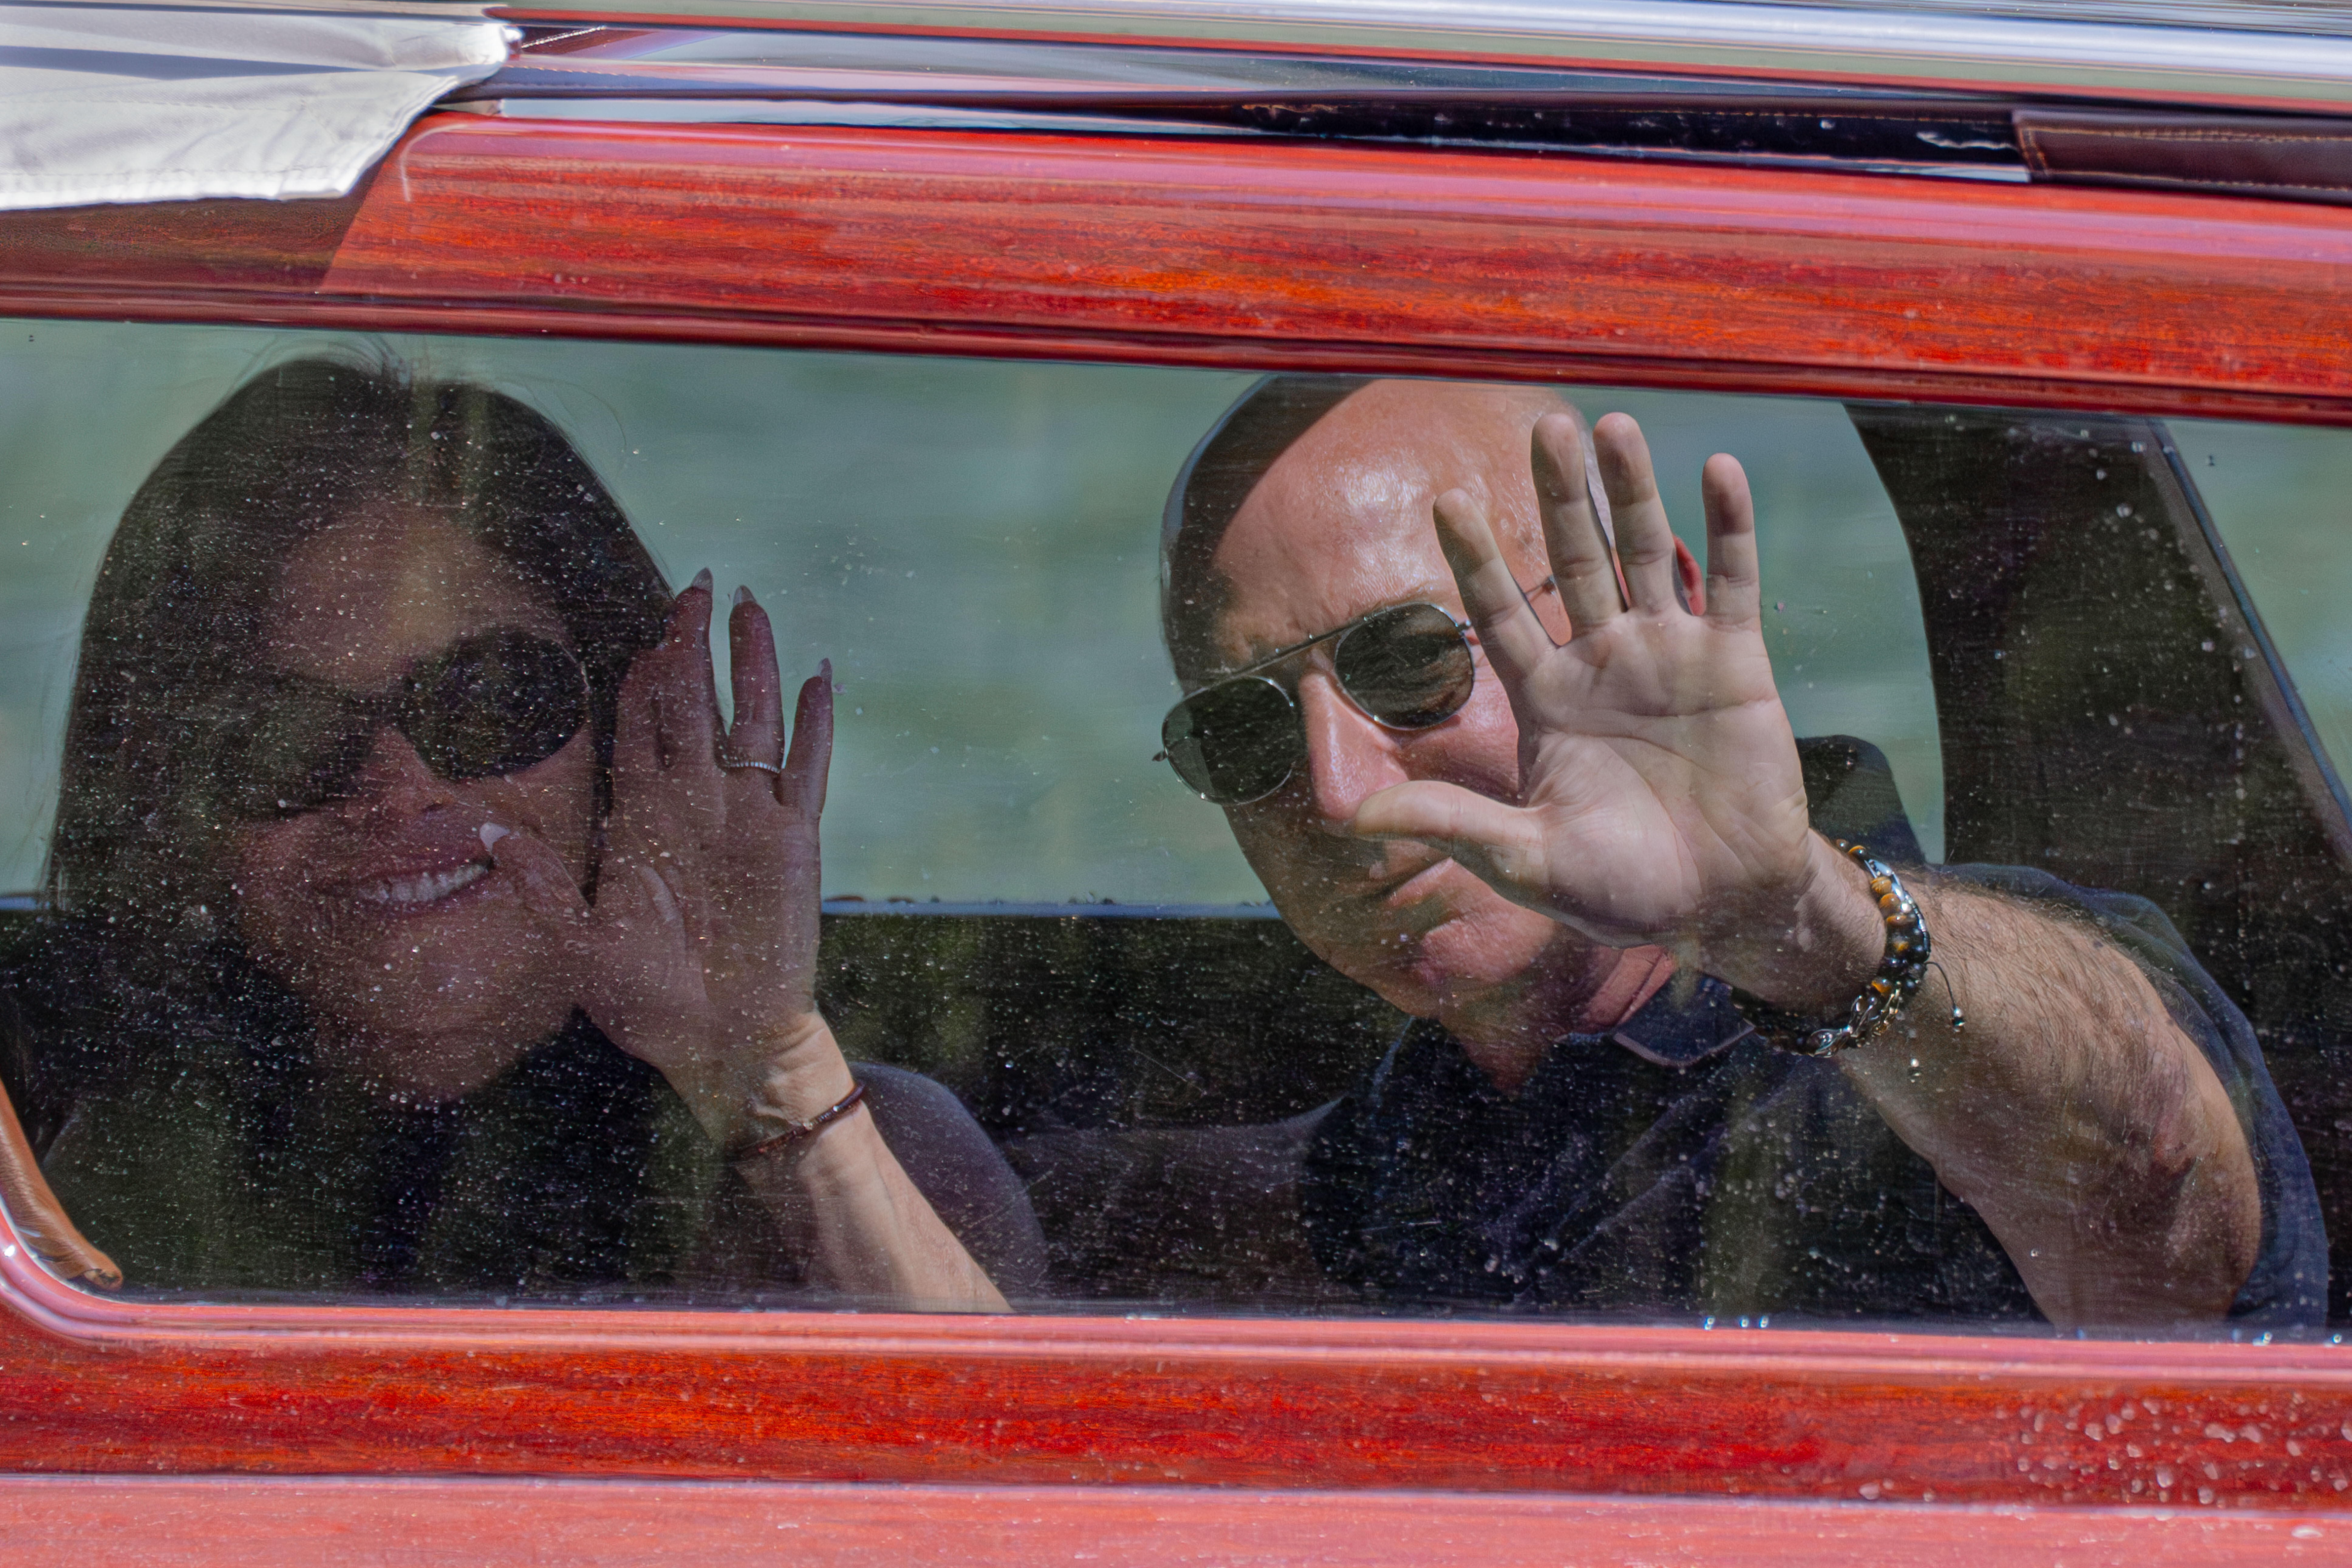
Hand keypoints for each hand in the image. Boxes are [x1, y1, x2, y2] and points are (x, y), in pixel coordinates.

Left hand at [486, 571, 846, 1147]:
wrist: (720, 1042)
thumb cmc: (647, 1002)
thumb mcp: (578, 947)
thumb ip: (542, 888)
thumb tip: (485, 835)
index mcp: (645, 817)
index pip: (641, 723)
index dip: (642, 674)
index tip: (643, 630)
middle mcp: (696, 803)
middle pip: (694, 702)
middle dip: (694, 642)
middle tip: (697, 583)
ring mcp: (747, 816)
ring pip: (752, 718)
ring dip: (753, 662)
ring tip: (751, 606)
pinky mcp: (792, 838)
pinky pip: (807, 768)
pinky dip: (816, 722)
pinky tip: (821, 675)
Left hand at [1353, 412, 1863, 994]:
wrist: (1720, 905)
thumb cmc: (1620, 890)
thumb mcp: (1526, 861)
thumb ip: (1452, 825)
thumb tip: (1353, 822)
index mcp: (1547, 699)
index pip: (1500, 612)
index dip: (1476, 558)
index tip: (1449, 498)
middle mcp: (1602, 662)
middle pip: (1572, 560)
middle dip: (1557, 494)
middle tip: (1542, 423)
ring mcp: (1670, 655)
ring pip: (1645, 552)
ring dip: (1630, 489)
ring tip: (1610, 423)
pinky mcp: (1736, 663)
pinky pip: (1731, 581)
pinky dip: (1728, 526)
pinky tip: (1718, 468)